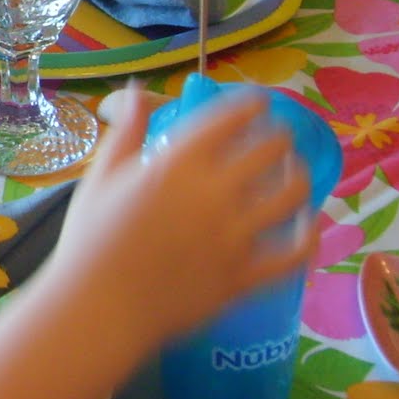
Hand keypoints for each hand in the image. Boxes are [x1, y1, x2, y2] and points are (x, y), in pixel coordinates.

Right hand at [54, 86, 314, 343]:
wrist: (96, 310)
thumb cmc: (89, 241)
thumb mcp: (101, 176)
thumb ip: (127, 130)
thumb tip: (138, 88)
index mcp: (176, 162)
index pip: (234, 117)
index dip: (253, 104)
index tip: (258, 105)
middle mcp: (213, 193)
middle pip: (273, 148)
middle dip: (281, 137)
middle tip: (278, 140)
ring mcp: (234, 237)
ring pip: (294, 195)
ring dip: (299, 178)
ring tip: (294, 176)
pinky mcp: (245, 277)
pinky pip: (296, 253)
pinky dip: (309, 235)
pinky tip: (306, 225)